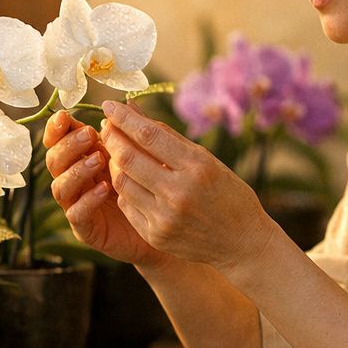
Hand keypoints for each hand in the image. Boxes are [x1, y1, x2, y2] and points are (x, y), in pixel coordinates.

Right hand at [43, 110, 165, 266]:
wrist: (165, 226)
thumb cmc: (151, 187)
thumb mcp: (143, 156)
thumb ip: (132, 133)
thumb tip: (128, 104)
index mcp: (82, 158)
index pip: (59, 141)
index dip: (57, 129)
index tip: (65, 116)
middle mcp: (75, 180)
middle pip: (54, 160)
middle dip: (69, 145)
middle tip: (90, 135)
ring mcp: (77, 204)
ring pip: (60, 186)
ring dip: (76, 170)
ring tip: (98, 160)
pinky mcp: (86, 228)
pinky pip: (76, 214)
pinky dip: (87, 200)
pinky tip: (104, 188)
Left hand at [98, 100, 275, 270]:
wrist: (242, 243)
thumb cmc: (228, 194)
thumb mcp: (207, 160)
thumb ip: (168, 136)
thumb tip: (133, 108)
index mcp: (197, 167)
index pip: (149, 136)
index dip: (124, 118)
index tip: (109, 105)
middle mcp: (179, 193)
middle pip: (129, 159)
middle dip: (112, 138)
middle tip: (106, 126)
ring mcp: (165, 217)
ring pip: (122, 182)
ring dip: (114, 163)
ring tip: (116, 152)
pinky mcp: (156, 236)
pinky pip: (127, 205)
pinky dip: (125, 188)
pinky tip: (129, 179)